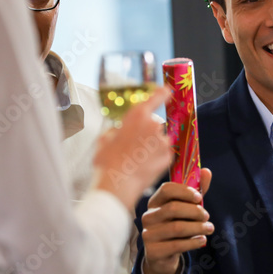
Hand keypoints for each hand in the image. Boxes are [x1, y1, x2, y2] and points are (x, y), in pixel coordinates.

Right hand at [93, 88, 172, 210]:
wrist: (118, 183)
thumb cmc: (107, 161)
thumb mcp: (104, 139)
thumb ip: (115, 130)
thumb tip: (118, 131)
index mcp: (137, 115)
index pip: (156, 97)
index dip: (162, 93)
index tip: (167, 90)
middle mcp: (153, 125)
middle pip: (153, 125)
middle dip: (146, 133)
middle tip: (132, 148)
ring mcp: (163, 141)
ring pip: (159, 141)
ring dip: (151, 147)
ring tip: (135, 160)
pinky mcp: (168, 156)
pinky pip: (163, 154)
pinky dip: (155, 159)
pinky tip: (143, 167)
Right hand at [140, 168, 212, 273]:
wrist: (163, 256)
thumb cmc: (176, 227)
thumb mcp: (186, 209)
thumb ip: (196, 192)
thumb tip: (206, 171)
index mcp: (155, 202)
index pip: (166, 189)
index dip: (185, 191)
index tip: (199, 197)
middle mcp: (148, 216)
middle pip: (173, 208)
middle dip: (195, 211)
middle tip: (206, 216)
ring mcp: (148, 234)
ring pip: (177, 228)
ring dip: (198, 227)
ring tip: (209, 228)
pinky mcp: (153, 251)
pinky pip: (176, 245)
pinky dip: (193, 242)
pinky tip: (202, 240)